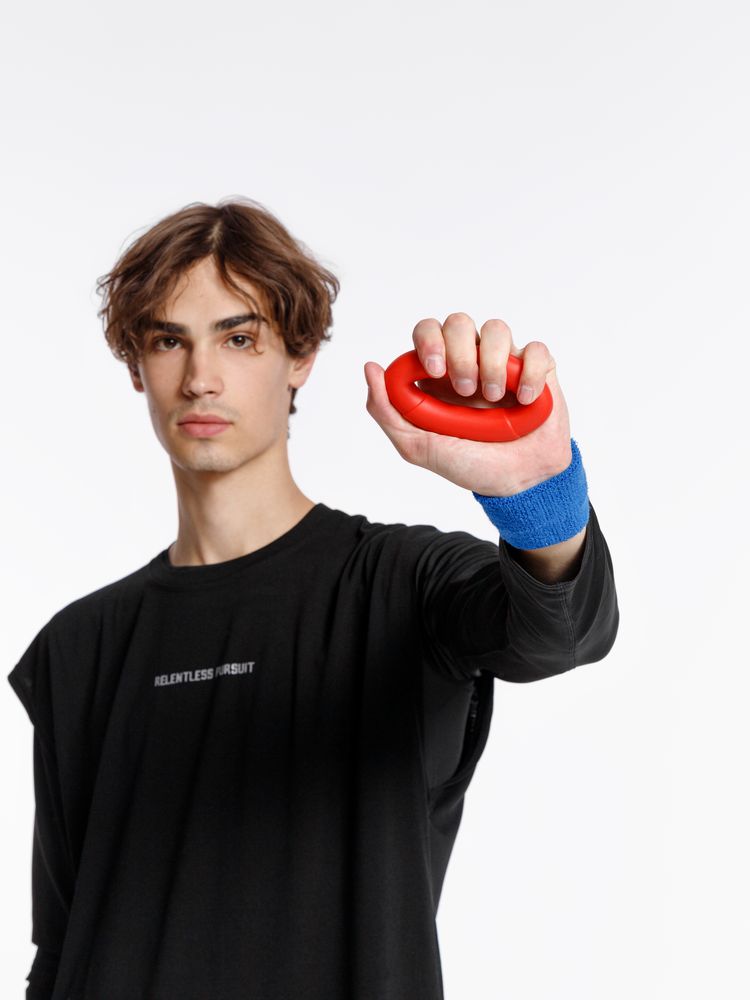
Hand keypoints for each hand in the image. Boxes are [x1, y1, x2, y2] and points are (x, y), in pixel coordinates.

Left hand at [363, 314, 572, 495]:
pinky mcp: (537, 369)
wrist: (517, 484)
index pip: (426, 331)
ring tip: (494, 400)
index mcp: (439, 374)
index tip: (435, 371)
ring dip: (492, 364)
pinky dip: (530, 374)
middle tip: (464, 390)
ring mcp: (504, 363)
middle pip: (457, 322)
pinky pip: (536, 349)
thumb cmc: (469, 463)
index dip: (429, 342)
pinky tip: (525, 401)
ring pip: (496, 329)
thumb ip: (386, 411)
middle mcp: (470, 361)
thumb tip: (371, 368)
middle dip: (459, 353)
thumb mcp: (418, 446)